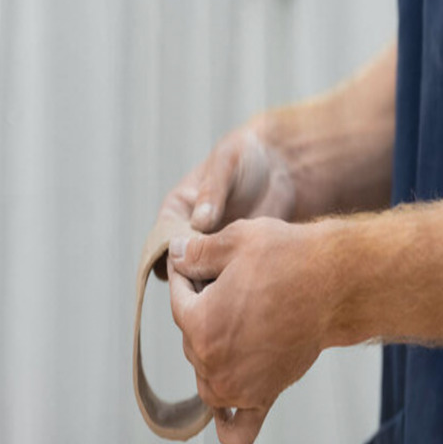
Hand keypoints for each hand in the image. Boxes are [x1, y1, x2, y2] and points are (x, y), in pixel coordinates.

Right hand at [153, 111, 296, 278]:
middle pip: (182, 269)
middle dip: (194, 279)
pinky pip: (229, 280)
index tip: (193, 268)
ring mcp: (213, 250)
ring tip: (235, 285)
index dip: (174, 260)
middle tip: (217, 283)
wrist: (279, 166)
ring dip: (215, 286)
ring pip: (204, 278)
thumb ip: (213, 193)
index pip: (163, 244)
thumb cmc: (244, 158)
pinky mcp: (236, 259)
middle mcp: (190, 235)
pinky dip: (236, 285)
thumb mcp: (225, 167)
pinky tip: (252, 284)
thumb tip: (200, 222)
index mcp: (176, 212)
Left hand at [166, 217, 332, 443]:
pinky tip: (228, 409)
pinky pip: (237, 428)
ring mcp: (237, 387)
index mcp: (199, 324)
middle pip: (191, 336)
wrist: (337, 285)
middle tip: (232, 285)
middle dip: (203, 310)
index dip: (188, 274)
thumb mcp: (236, 241)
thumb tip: (176, 255)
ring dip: (211, 354)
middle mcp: (212, 364)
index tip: (201, 261)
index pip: (177, 298)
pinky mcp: (264, 396)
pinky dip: (228, 424)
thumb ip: (196, 253)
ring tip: (236, 326)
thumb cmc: (289, 259)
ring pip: (206, 377)